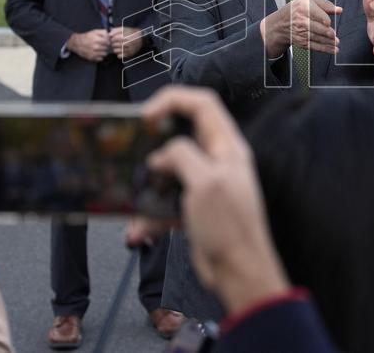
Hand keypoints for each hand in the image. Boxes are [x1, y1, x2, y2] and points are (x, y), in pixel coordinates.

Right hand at [66, 29, 110, 61]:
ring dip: (103, 51)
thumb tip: (111, 34)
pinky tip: (97, 53)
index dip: (108, 41)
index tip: (106, 41)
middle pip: (107, 48)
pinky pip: (101, 58)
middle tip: (101, 45)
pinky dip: (100, 56)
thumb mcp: (95, 31)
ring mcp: (94, 53)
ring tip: (99, 49)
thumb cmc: (86, 37)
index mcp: (97, 39)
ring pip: (105, 54)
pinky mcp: (92, 58)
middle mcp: (96, 47)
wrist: (77, 43)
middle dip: (105, 46)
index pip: (108, 42)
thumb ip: (103, 32)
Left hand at [109, 26, 143, 58]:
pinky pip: (119, 56)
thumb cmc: (131, 33)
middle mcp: (127, 44)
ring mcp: (128, 50)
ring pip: (115, 51)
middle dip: (113, 43)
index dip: (112, 38)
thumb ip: (116, 30)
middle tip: (115, 42)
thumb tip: (109, 34)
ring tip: (118, 46)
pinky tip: (121, 50)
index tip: (113, 37)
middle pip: (113, 45)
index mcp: (125, 37)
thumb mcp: (124, 29)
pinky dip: (119, 53)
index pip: (114, 39)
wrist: (142, 39)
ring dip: (115, 48)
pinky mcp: (128, 55)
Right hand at [125, 86, 289, 313]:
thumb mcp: (205, 184)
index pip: (203, 104)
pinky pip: (167, 202)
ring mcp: (207, 184)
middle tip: (133, 150)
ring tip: (133, 199)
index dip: (173, 100)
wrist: (240, 273)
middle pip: (183, 134)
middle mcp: (218, 160)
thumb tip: (161, 155)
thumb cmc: (230, 227)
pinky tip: (139, 231)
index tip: (146, 116)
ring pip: (170, 171)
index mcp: (227, 146)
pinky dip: (151, 215)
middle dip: (155, 142)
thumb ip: (182, 156)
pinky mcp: (196, 208)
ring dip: (149, 185)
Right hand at [261, 0, 340, 57]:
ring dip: (327, 42)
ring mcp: (301, 32)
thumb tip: (339, 10)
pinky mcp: (302, 42)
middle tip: (332, 34)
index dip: (321, 18)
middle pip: (314, 27)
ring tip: (336, 42)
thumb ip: (326, 4)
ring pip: (316, 38)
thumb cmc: (299, 9)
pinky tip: (333, 49)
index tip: (328, 22)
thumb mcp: (310, 1)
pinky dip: (325, 49)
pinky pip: (315, 46)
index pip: (313, 12)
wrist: (282, 23)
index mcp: (303, 7)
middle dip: (324, 32)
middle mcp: (301, 20)